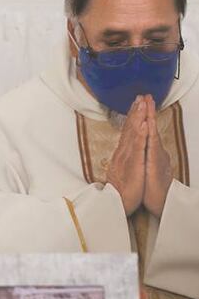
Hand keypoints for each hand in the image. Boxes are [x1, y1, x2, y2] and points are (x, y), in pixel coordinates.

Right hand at [106, 96, 146, 215]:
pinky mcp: (133, 165)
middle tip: (140, 96)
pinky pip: (137, 148)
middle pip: (129, 128)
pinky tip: (144, 124)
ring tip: (142, 104)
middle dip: (135, 111)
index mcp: (122, 154)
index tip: (137, 103)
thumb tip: (124, 150)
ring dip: (137, 118)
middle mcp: (123, 153)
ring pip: (133, 134)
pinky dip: (140, 135)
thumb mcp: (122, 171)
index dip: (132, 116)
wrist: (116, 206)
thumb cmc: (120, 191)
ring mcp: (127, 158)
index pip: (128, 131)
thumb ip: (123, 159)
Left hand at [142, 95, 172, 217]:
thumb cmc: (151, 186)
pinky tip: (147, 126)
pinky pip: (151, 148)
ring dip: (149, 118)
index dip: (141, 116)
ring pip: (151, 134)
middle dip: (147, 111)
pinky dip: (149, 136)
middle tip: (146, 95)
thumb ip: (144, 155)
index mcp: (148, 151)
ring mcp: (155, 157)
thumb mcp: (145, 167)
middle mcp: (153, 152)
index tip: (139, 101)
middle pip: (149, 128)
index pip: (144, 131)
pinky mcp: (154, 165)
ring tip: (148, 104)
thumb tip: (143, 146)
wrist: (159, 202)